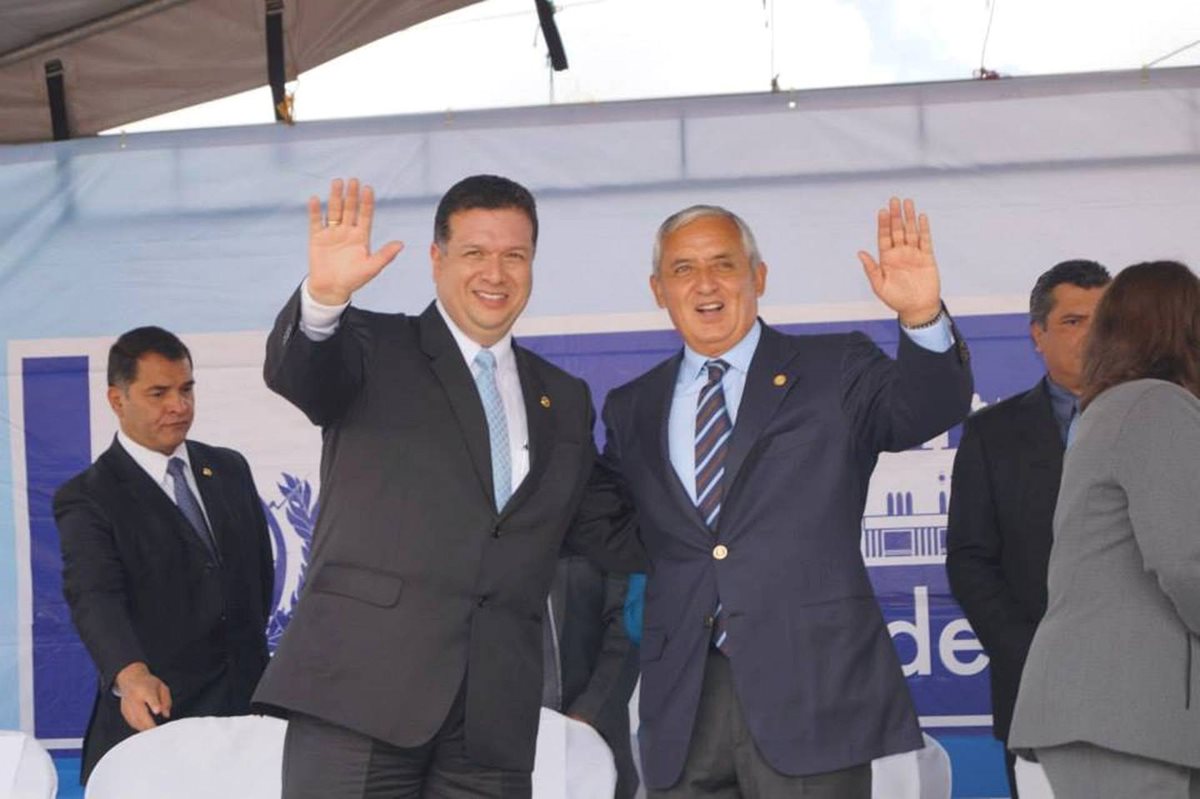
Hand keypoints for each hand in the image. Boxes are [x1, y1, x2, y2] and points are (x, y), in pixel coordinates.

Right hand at [115, 662, 171, 731]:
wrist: (130, 679)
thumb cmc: (148, 684)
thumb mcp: (161, 686)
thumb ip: (166, 700)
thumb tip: (166, 714)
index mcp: (145, 689)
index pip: (150, 697)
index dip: (154, 704)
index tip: (157, 711)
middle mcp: (134, 698)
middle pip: (141, 713)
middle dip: (150, 724)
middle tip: (160, 732)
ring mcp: (127, 706)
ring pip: (136, 721)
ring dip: (145, 729)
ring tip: (155, 733)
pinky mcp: (124, 712)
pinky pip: (132, 723)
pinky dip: (140, 728)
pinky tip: (147, 730)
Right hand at [307, 177, 404, 304]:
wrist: (331, 289)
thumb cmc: (354, 279)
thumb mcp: (371, 268)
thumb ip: (385, 255)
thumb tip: (401, 244)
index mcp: (361, 236)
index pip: (365, 215)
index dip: (367, 202)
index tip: (368, 189)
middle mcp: (347, 231)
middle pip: (350, 209)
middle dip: (352, 195)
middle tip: (353, 180)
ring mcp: (332, 233)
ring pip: (334, 211)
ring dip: (335, 197)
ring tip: (337, 182)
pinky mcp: (317, 238)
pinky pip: (316, 222)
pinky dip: (315, 211)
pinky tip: (315, 199)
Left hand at [857, 197, 941, 325]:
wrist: (917, 308)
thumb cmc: (896, 299)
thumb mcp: (879, 286)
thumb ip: (871, 269)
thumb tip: (860, 253)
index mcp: (887, 258)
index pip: (884, 237)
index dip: (883, 224)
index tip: (882, 211)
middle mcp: (900, 253)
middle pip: (897, 230)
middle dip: (895, 215)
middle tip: (894, 200)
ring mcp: (913, 254)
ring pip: (911, 231)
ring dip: (909, 217)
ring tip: (907, 202)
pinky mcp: (927, 257)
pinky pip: (925, 240)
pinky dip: (924, 229)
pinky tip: (921, 217)